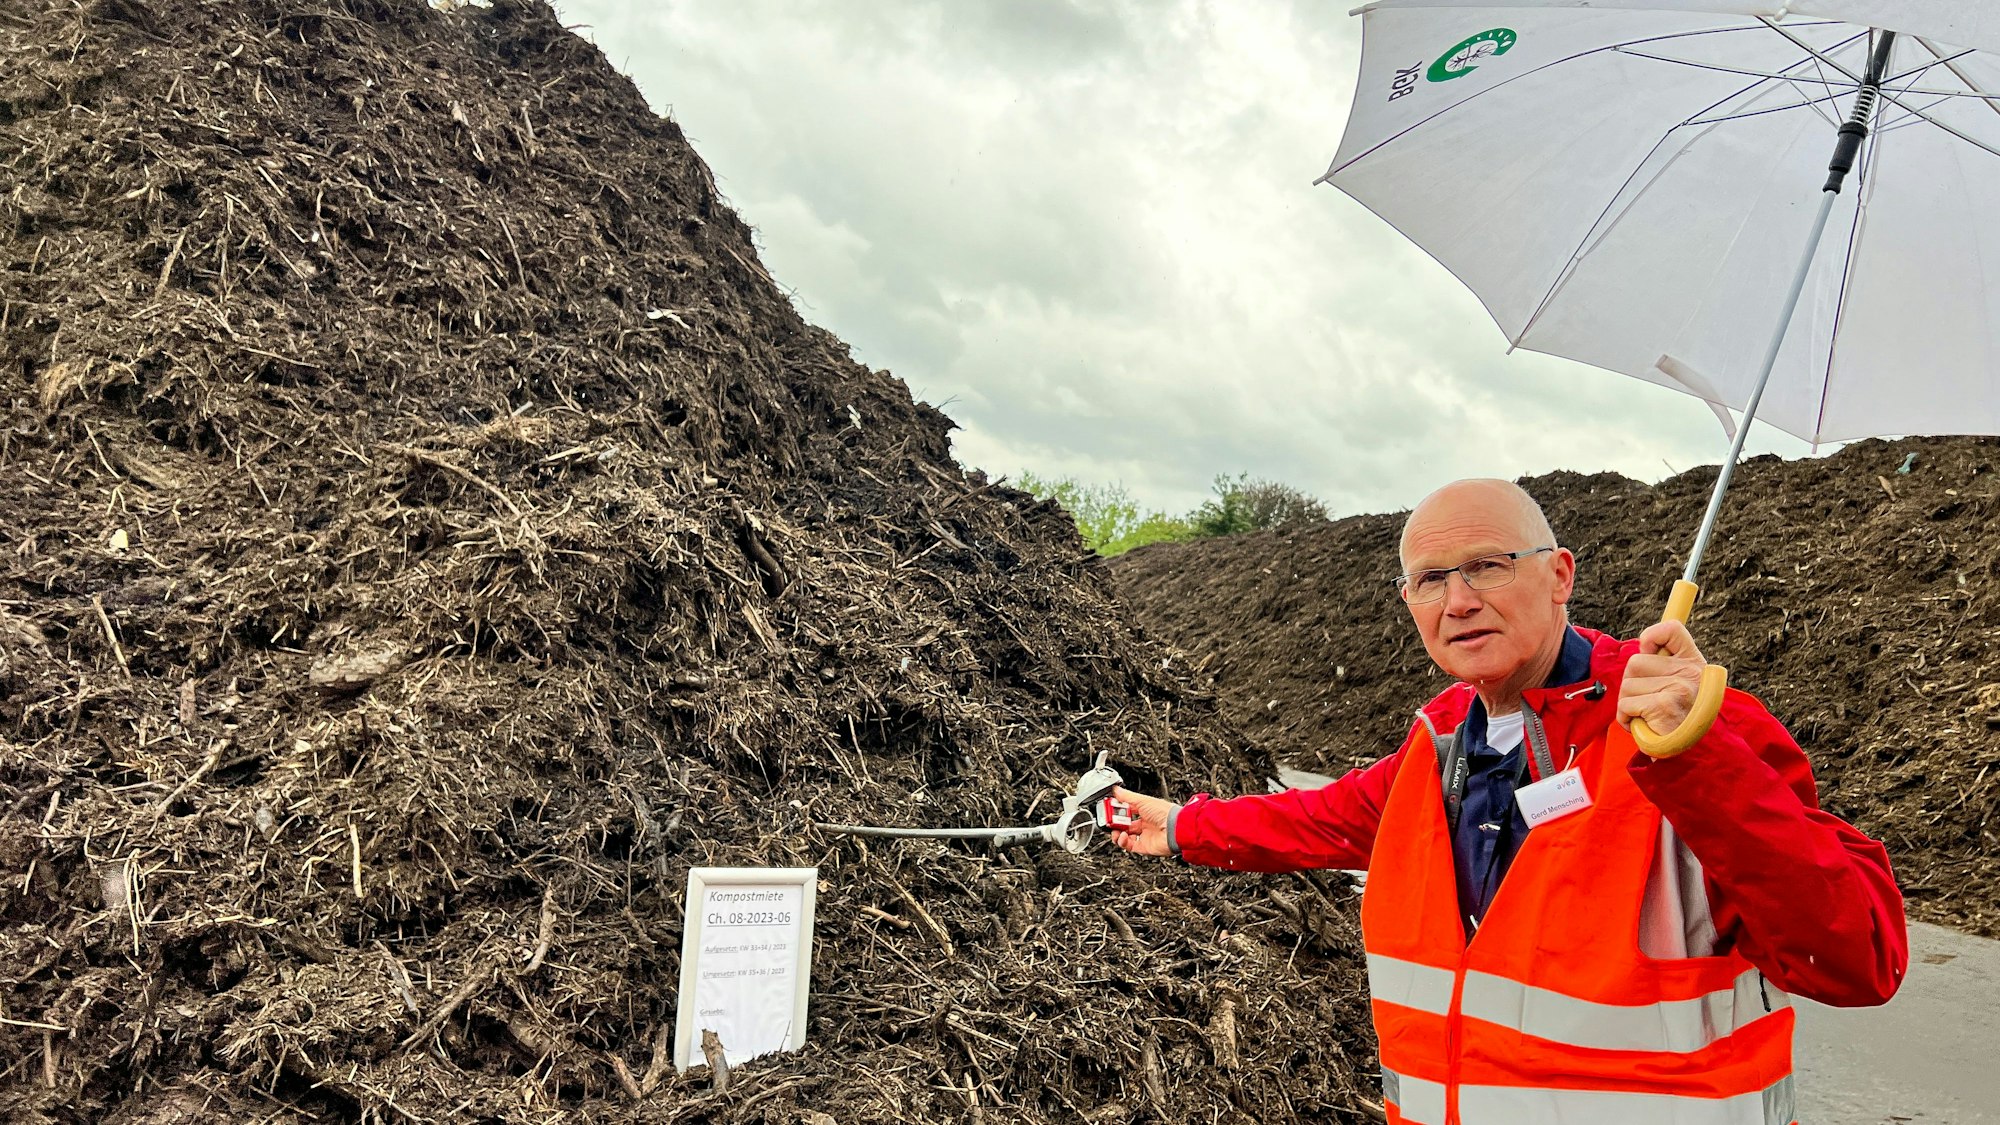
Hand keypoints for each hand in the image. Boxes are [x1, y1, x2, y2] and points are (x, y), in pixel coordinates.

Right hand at [1108, 786, 1178, 856]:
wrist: (1175, 829)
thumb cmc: (1165, 813)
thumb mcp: (1143, 801)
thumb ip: (1128, 797)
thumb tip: (1116, 790)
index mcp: (1146, 811)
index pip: (1128, 811)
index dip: (1118, 811)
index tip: (1110, 809)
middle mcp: (1145, 824)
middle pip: (1125, 825)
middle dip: (1115, 824)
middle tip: (1110, 821)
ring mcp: (1145, 836)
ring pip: (1126, 837)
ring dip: (1117, 834)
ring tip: (1115, 831)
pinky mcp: (1144, 847)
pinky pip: (1130, 846)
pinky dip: (1123, 842)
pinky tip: (1122, 837)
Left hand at [1618, 619, 1707, 742]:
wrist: (1696, 754)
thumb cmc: (1681, 721)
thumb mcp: (1682, 687)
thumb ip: (1665, 666)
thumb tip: (1643, 646)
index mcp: (1694, 663)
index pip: (1671, 630)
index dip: (1652, 637)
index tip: (1648, 652)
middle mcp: (1689, 672)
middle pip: (1634, 663)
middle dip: (1632, 686)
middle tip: (1648, 703)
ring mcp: (1677, 687)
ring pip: (1626, 685)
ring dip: (1629, 705)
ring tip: (1649, 717)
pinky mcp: (1663, 704)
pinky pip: (1625, 705)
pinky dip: (1626, 719)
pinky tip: (1644, 726)